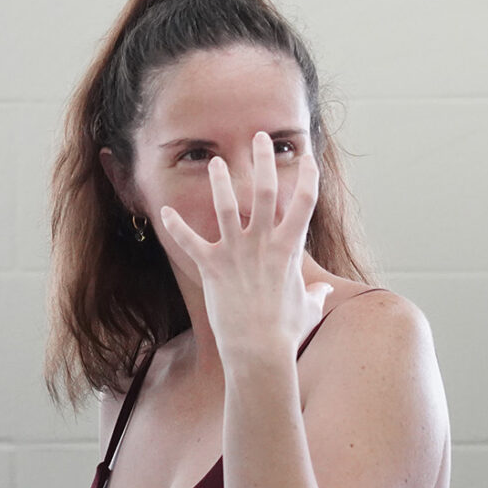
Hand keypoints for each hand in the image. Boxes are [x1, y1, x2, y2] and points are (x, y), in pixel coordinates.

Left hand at [158, 135, 331, 366]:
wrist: (259, 350)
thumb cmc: (286, 332)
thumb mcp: (307, 309)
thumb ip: (315, 295)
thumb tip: (323, 292)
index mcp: (288, 249)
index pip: (304, 203)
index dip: (308, 177)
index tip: (307, 157)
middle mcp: (262, 244)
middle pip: (265, 191)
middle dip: (262, 160)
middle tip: (258, 137)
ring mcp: (236, 253)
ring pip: (226, 206)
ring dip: (219, 181)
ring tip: (214, 162)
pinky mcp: (212, 267)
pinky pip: (190, 241)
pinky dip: (176, 227)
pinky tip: (164, 212)